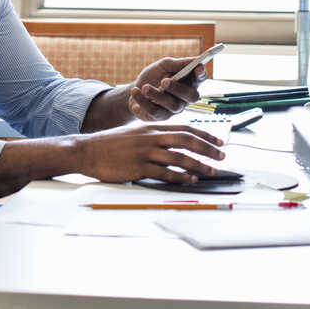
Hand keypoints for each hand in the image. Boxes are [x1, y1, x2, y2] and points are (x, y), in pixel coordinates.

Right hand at [78, 122, 225, 183]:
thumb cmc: (110, 144)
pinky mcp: (138, 168)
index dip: (204, 134)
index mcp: (150, 128)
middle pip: (186, 140)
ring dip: (199, 165)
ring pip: (179, 157)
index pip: (184, 128)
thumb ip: (152, 136)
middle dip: (208, 148)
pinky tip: (191, 180)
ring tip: (212, 171)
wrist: (87, 151)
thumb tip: (171, 141)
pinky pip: (164, 173)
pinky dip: (180, 177)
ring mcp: (145, 152)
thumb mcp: (133, 133)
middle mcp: (150, 138)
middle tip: (222, 156)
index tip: (219, 141)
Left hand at [128, 57, 204, 120]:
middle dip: (178, 88)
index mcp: (188, 82)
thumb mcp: (164, 65)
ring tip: (145, 87)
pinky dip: (143, 100)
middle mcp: (185, 98)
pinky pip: (154, 111)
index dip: (201, 74)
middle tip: (164, 81)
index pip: (200, 79)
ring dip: (157, 95)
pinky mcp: (160, 117)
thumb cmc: (153, 76)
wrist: (135, 90)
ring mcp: (174, 109)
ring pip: (172, 105)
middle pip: (191, 96)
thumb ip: (178, 63)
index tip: (198, 68)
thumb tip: (194, 60)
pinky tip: (136, 91)